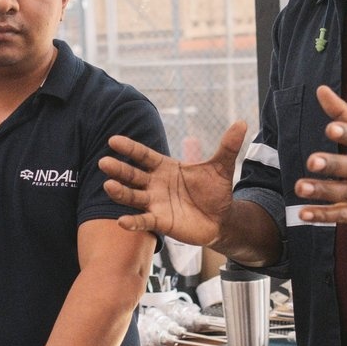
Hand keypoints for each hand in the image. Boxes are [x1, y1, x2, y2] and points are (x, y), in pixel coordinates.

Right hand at [100, 122, 246, 245]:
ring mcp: (155, 203)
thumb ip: (228, 147)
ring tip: (108, 186)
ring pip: (133, 197)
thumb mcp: (221, 167)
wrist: (221, 218)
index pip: (144, 156)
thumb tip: (243, 123)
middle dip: (119, 169)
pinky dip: (133, 222)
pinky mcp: (160, 221)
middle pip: (133, 175)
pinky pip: (143, 221)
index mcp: (166, 167)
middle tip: (104, 162)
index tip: (113, 140)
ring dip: (120, 192)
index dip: (130, 149)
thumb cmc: (215, 191)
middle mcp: (156, 184)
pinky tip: (122, 221)